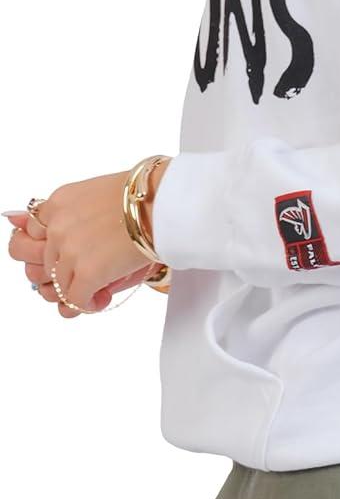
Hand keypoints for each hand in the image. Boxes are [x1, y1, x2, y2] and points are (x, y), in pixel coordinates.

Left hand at [3, 163, 170, 315]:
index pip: (30, 236)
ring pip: (57, 285)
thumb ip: (62, 212)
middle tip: (81, 275)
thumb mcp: (92, 193)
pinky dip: (87, 304)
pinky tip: (101, 298)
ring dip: (76, 290)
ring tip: (98, 288)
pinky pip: (75, 301)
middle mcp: (57, 226)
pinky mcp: (87, 273)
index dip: (46, 251)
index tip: (61, 257)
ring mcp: (69, 251)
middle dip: (59, 274)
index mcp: (58, 202)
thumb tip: (14, 220)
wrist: (165, 202)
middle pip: (39, 265)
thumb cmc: (141, 195)